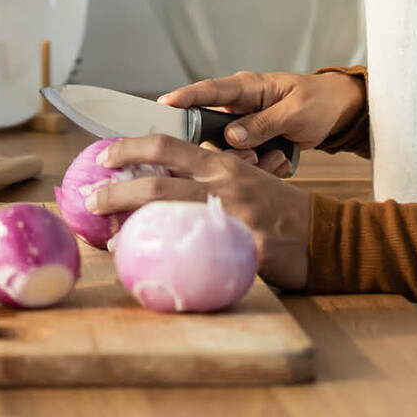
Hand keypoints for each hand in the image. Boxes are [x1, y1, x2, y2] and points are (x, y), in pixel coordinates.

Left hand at [89, 136, 311, 290]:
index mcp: (221, 164)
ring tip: (107, 239)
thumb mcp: (246, 177)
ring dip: (130, 227)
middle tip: (90, 201)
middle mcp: (223, 185)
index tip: (103, 156)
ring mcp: (232, 219)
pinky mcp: (241, 252)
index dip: (129, 147)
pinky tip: (151, 271)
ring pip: (168, 217)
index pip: (166, 145)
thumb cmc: (280, 207)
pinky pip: (197, 258)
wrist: (326, 236)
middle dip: (115, 192)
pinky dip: (168, 263)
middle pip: (156, 184)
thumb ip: (209, 176)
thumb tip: (160, 178)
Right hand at [160, 70, 364, 176]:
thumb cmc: (317, 101)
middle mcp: (237, 106)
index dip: (185, 97)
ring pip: (225, 151)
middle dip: (226, 150)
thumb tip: (231, 136)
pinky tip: (282, 160)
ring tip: (277, 157)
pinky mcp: (250, 145)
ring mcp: (242, 126)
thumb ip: (264, 122)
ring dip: (249, 161)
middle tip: (252, 157)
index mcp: (246, 88)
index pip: (209, 90)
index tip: (164, 106)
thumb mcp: (296, 111)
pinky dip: (263, 166)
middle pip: (209, 130)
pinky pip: (243, 162)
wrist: (335, 111)